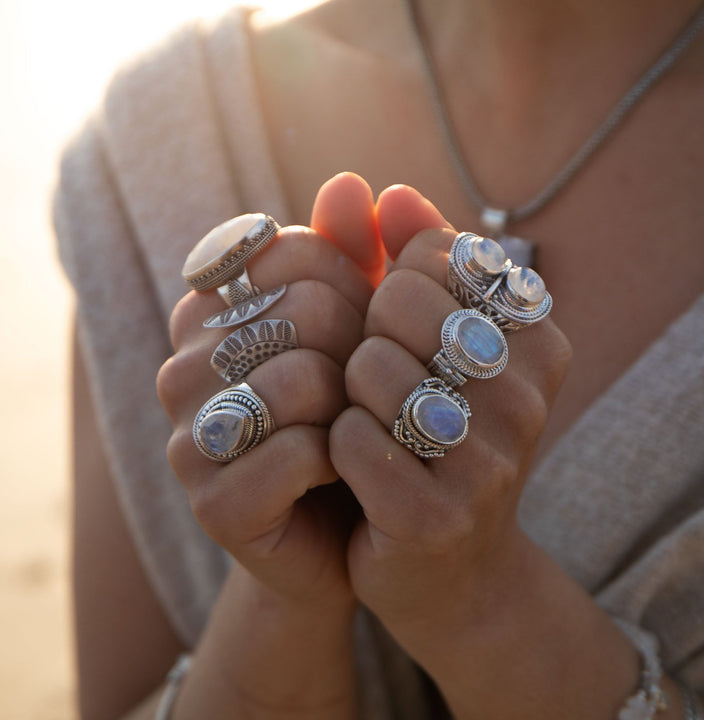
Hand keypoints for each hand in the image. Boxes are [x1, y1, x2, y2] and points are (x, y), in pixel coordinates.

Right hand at [157, 173, 381, 610]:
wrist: (350, 516)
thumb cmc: (351, 408)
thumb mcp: (360, 325)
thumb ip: (355, 254)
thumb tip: (353, 182)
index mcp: (209, 311)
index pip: (295, 250)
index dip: (353, 285)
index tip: (361, 324)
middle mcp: (182, 366)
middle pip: (304, 311)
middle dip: (359, 347)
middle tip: (363, 385)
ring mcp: (187, 437)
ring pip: (299, 380)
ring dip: (350, 405)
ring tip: (351, 427)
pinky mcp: (212, 504)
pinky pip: (299, 452)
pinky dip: (340, 460)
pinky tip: (338, 472)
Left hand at [330, 183, 572, 653]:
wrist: (445, 563)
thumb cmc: (434, 432)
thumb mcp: (433, 341)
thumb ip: (411, 258)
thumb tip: (381, 189)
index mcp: (537, 337)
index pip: (433, 256)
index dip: (393, 289)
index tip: (402, 332)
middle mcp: (528, 394)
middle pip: (400, 303)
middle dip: (369, 336)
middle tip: (379, 380)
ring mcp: (489, 460)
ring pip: (369, 368)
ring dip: (348, 393)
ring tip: (372, 422)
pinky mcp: (435, 516)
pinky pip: (347, 438)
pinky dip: (336, 444)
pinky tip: (357, 466)